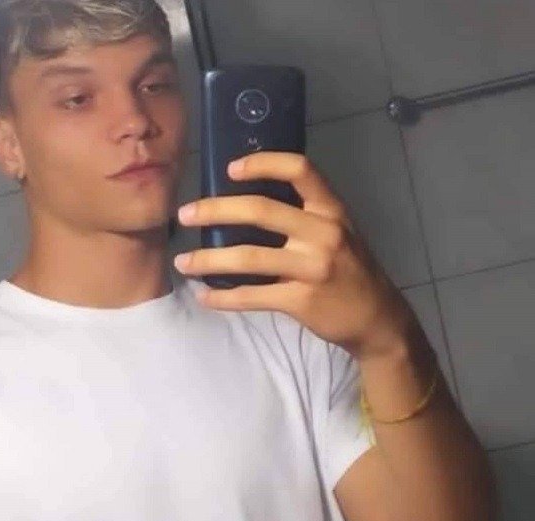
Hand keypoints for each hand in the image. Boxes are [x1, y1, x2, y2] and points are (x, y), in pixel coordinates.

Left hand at [174, 152, 415, 360]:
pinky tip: (204, 297)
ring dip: (208, 259)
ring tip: (182, 263)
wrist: (377, 318)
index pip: (299, 170)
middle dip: (215, 210)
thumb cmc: (350, 270)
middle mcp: (323, 233)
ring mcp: (312, 268)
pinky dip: (224, 297)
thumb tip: (246, 207)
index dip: (262, 164)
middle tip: (185, 215)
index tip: (230, 169)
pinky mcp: (302, 301)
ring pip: (249, 257)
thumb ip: (303, 217)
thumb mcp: (338, 233)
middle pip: (261, 211)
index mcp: (331, 210)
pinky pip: (253, 297)